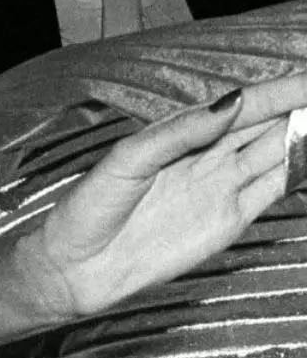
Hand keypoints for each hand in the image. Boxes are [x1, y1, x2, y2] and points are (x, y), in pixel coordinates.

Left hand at [17, 69, 306, 322]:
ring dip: (306, 136)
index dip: (283, 89)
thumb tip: (232, 102)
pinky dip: (297, 171)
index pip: (247, 104)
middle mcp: (211, 157)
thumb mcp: (128, 159)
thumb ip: (181, 131)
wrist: (74, 268)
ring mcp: (222, 189)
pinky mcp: (227, 222)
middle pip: (271, 124)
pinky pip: (271, 190)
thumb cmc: (89, 209)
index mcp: (186, 133)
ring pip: (279, 153)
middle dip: (303, 107)